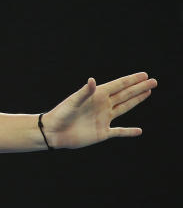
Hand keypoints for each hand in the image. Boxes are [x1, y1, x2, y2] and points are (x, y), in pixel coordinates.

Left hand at [42, 72, 156, 148]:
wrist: (53, 132)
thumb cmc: (61, 114)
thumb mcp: (73, 102)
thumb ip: (84, 92)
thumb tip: (92, 80)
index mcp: (97, 96)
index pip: (118, 86)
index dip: (132, 80)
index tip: (144, 74)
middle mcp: (102, 105)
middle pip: (125, 94)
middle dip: (139, 88)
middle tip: (153, 81)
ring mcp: (103, 118)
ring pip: (125, 107)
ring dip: (137, 100)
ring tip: (148, 92)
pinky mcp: (102, 132)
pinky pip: (119, 131)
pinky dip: (129, 132)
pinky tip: (138, 131)